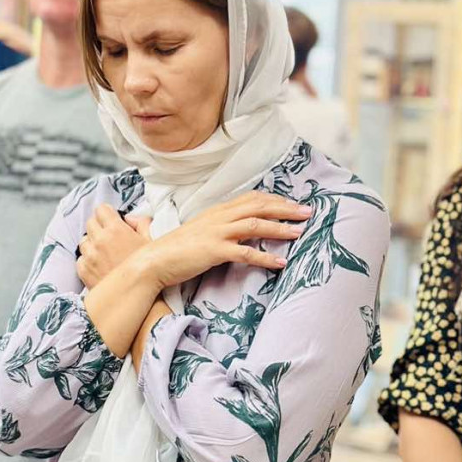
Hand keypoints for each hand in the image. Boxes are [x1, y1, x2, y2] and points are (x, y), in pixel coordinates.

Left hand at [76, 205, 152, 289]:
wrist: (143, 296)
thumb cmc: (150, 269)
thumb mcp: (152, 240)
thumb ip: (141, 222)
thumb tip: (130, 219)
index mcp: (116, 229)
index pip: (101, 209)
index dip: (107, 214)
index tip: (111, 220)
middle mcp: (100, 241)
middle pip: (90, 223)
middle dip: (99, 227)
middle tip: (110, 238)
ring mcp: (90, 256)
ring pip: (83, 241)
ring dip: (92, 244)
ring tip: (105, 254)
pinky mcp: (85, 271)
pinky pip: (80, 259)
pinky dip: (88, 261)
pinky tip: (100, 266)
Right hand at [141, 192, 312, 292]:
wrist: (153, 261)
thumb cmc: (177, 249)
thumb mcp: (201, 232)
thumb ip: (221, 227)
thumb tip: (241, 231)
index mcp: (217, 211)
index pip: (252, 198)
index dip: (275, 199)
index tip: (293, 204)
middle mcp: (219, 217)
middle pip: (259, 206)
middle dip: (286, 208)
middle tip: (308, 212)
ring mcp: (216, 233)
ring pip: (255, 224)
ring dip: (281, 228)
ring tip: (301, 233)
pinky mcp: (214, 251)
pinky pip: (246, 252)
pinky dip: (265, 257)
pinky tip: (280, 263)